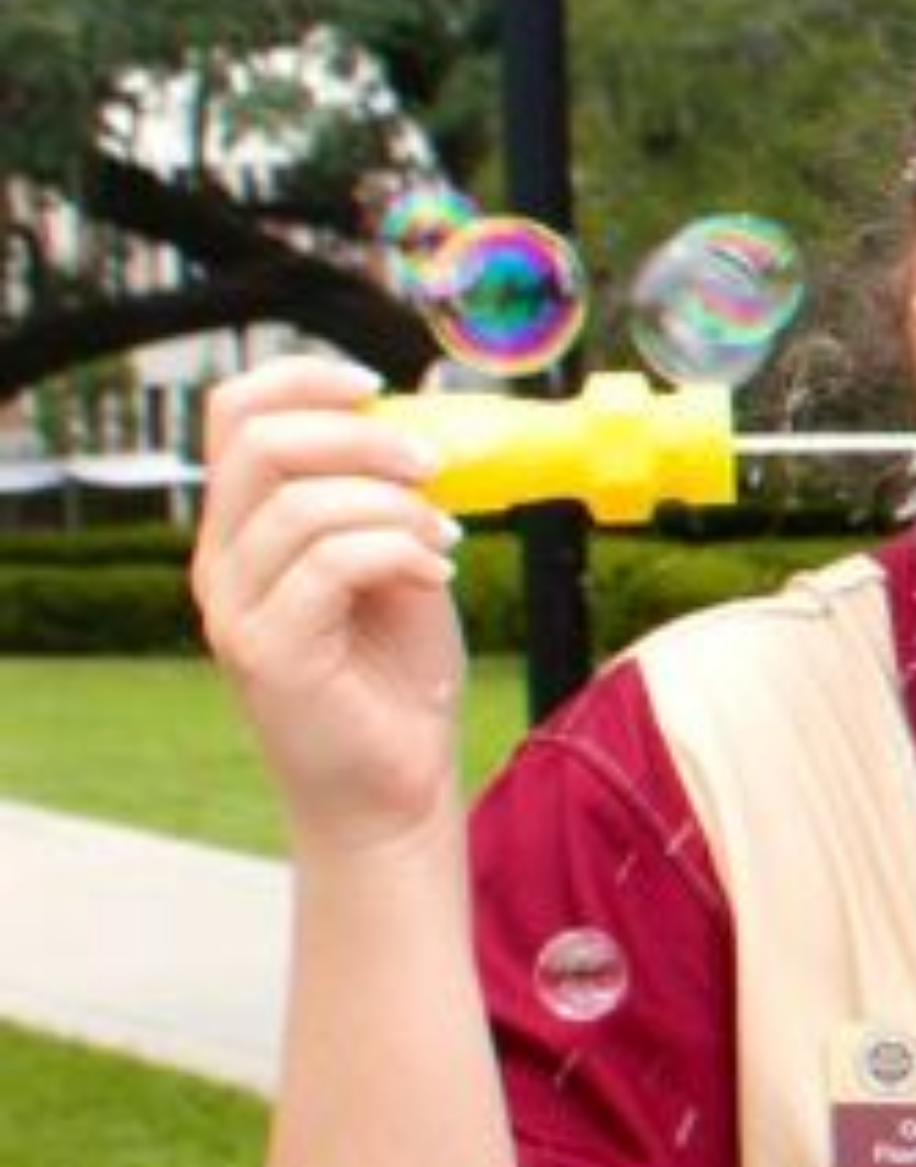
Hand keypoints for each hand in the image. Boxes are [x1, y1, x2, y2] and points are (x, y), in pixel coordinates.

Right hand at [185, 358, 475, 853]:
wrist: (395, 785)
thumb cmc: (398, 676)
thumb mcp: (402, 562)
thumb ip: (392, 497)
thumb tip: (425, 412)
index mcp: (244, 528)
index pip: (235, 415)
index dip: (303, 381)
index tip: (379, 388)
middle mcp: (222, 561)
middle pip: (262, 444)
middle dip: (364, 439)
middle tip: (434, 469)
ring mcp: (234, 607)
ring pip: (302, 503)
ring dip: (395, 506)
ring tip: (443, 541)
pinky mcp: (265, 650)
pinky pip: (329, 562)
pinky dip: (398, 551)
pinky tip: (435, 572)